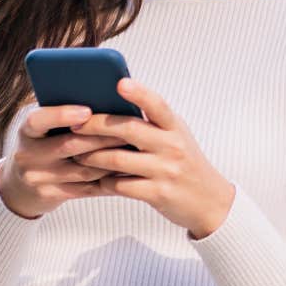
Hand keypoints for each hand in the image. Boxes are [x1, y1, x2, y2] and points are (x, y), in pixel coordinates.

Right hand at [0, 104, 126, 219]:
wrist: (20, 185)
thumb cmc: (42, 144)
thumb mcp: (43, 128)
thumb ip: (63, 115)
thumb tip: (103, 99)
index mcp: (26, 131)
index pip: (38, 120)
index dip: (62, 115)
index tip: (87, 111)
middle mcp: (27, 155)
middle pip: (68, 146)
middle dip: (101, 137)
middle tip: (129, 128)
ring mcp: (38, 178)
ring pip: (82, 169)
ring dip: (110, 160)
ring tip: (133, 149)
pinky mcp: (51, 195)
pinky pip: (85, 188)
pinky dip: (107, 179)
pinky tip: (126, 171)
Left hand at [70, 78, 235, 238]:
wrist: (210, 202)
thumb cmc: (185, 164)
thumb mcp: (176, 137)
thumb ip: (152, 123)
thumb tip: (114, 103)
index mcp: (175, 128)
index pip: (158, 105)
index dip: (139, 93)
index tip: (120, 83)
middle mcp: (172, 146)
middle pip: (128, 129)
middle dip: (96, 126)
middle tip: (75, 124)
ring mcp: (165, 171)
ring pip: (118, 159)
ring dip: (92, 156)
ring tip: (76, 153)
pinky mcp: (157, 194)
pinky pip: (121, 185)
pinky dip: (103, 181)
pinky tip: (94, 179)